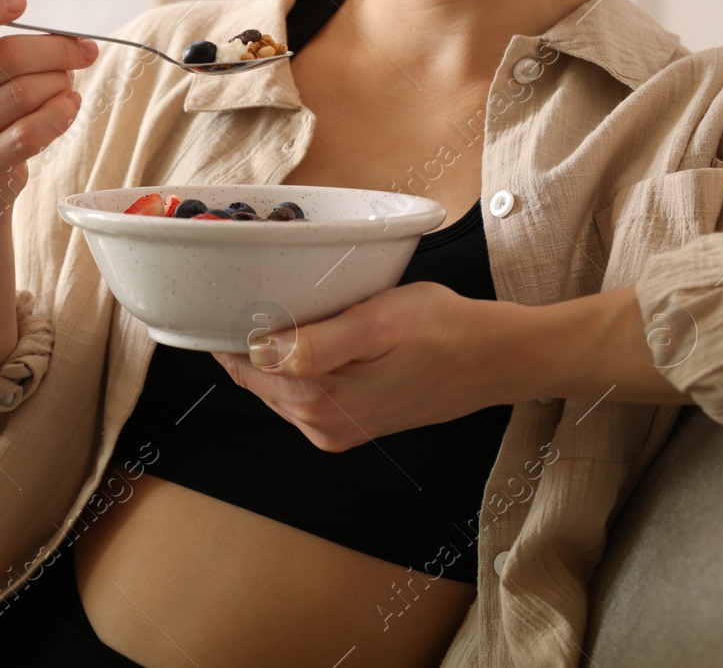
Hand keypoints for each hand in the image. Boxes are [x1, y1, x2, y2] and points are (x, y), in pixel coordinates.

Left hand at [213, 282, 526, 450]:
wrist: (496, 360)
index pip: (245, 366)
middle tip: (256, 292)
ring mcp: (335, 430)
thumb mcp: (380, 321)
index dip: (229, 330)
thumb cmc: (445, 331)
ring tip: (288, 310)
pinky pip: (302, 393)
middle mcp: (322, 425)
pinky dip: (297, 365)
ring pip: (277, 386)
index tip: (226, 296)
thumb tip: (260, 350)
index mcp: (321, 401)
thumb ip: (317, 342)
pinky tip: (313, 336)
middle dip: (249, 340)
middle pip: (257, 378)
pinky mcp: (349, 424)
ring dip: (274, 353)